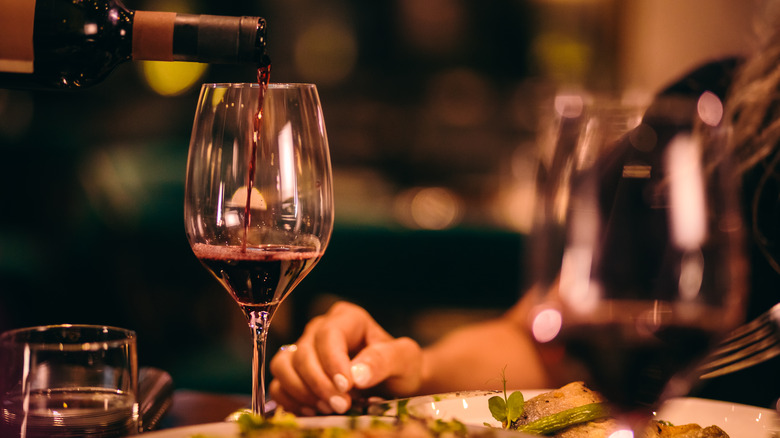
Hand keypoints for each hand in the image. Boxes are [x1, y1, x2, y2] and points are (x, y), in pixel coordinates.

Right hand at [268, 301, 422, 414]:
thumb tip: (356, 373)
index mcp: (347, 318)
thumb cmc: (400, 367)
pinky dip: (291, 401)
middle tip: (342, 405)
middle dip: (320, 383)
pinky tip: (314, 411)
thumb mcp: (405, 359)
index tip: (346, 386)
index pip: (328, 334)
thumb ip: (384, 359)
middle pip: (303, 352)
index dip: (332, 361)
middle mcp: (320, 329)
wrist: (396, 385)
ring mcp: (304, 350)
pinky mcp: (295, 373)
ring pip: (283, 365)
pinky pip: (278, 385)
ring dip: (302, 391)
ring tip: (328, 408)